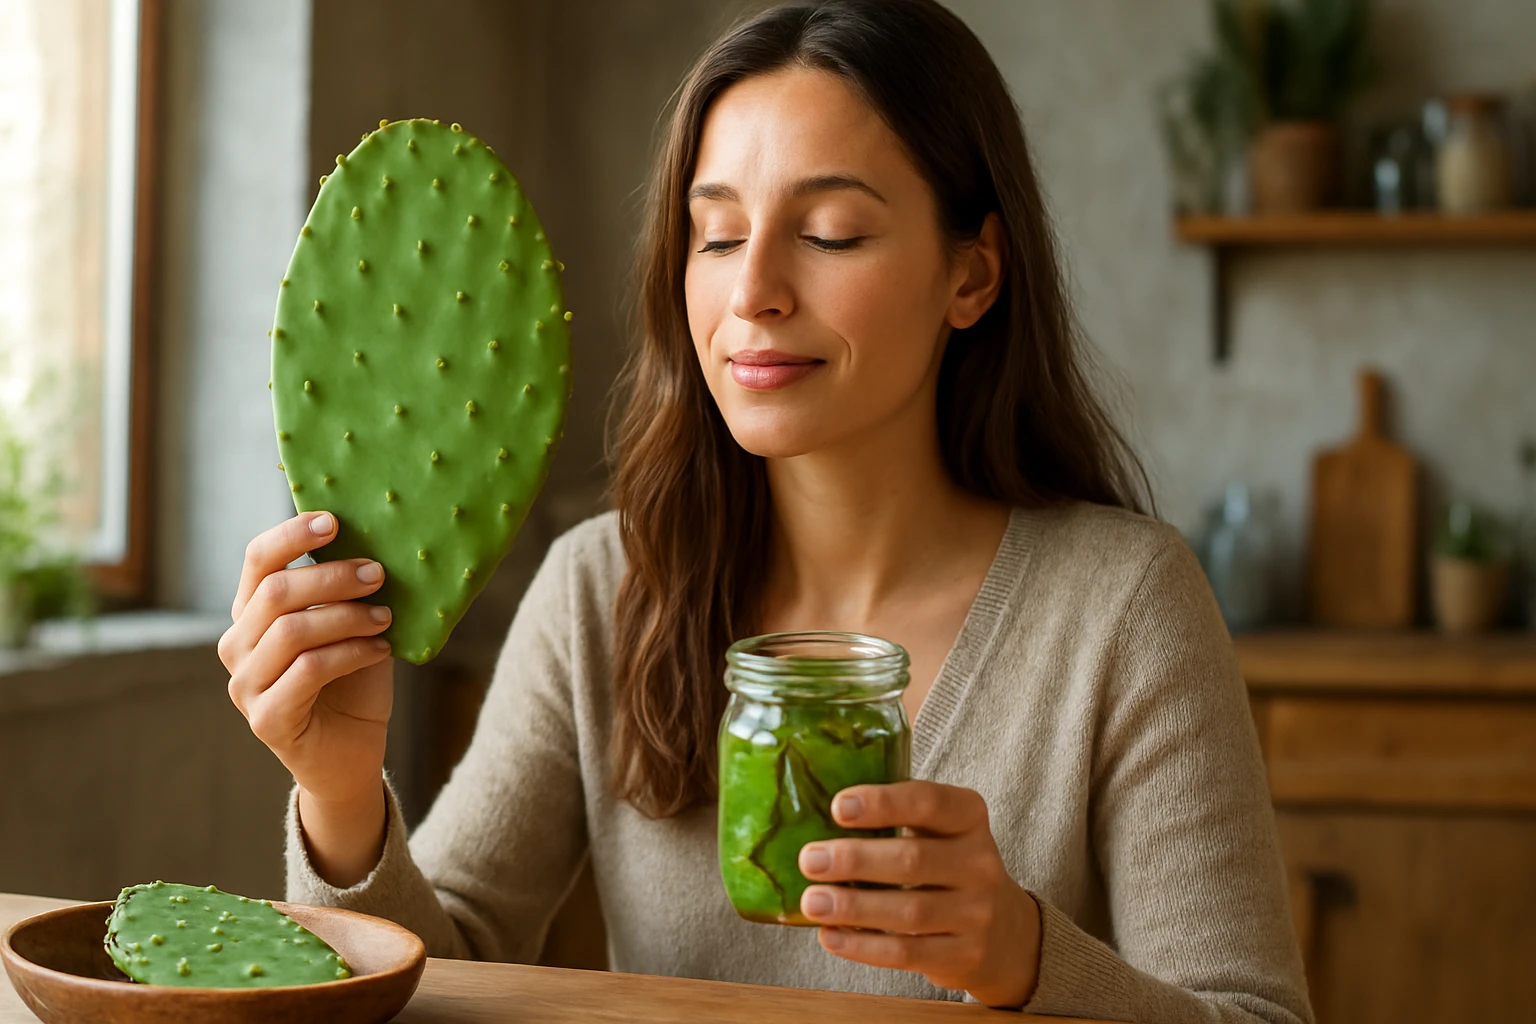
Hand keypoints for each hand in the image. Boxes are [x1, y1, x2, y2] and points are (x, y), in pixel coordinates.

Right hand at [218, 511, 393, 808]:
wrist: (350, 754)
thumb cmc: (352, 682)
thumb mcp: (351, 626)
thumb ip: (346, 592)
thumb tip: (375, 542)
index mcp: (252, 614)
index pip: (258, 560)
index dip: (292, 535)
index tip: (334, 521)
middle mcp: (238, 646)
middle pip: (276, 592)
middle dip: (332, 576)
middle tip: (378, 573)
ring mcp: (245, 685)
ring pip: (293, 631)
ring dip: (347, 617)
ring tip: (386, 617)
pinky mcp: (266, 719)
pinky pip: (308, 671)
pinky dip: (351, 653)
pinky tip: (381, 650)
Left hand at [797, 781, 1041, 1007]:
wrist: (1003, 932)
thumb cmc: (946, 867)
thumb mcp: (937, 832)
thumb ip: (894, 819)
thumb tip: (810, 815)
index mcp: (969, 817)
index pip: (929, 802)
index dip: (883, 803)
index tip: (838, 806)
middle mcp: (980, 862)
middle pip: (913, 860)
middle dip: (855, 859)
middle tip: (809, 859)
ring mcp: (977, 913)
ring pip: (909, 912)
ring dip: (853, 906)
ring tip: (812, 902)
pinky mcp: (964, 955)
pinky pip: (907, 952)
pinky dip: (863, 946)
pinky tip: (830, 936)